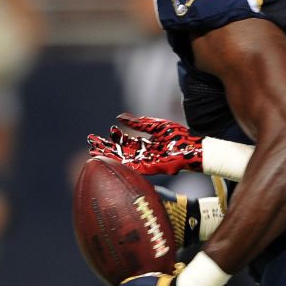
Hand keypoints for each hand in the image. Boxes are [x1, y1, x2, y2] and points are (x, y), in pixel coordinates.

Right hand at [87, 113, 203, 175]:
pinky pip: (133, 166)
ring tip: (94, 152)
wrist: (194, 147)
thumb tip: (120, 117)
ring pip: (124, 159)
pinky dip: (121, 163)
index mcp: (147, 144)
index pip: (126, 141)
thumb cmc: (180, 136)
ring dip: (109, 156)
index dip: (115, 138)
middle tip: (91, 144)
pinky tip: (110, 159)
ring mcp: (147, 162)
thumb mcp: (156, 126)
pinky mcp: (151, 168)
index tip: (104, 133)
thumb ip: (139, 123)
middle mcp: (145, 154)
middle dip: (106, 147)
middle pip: (122, 151)